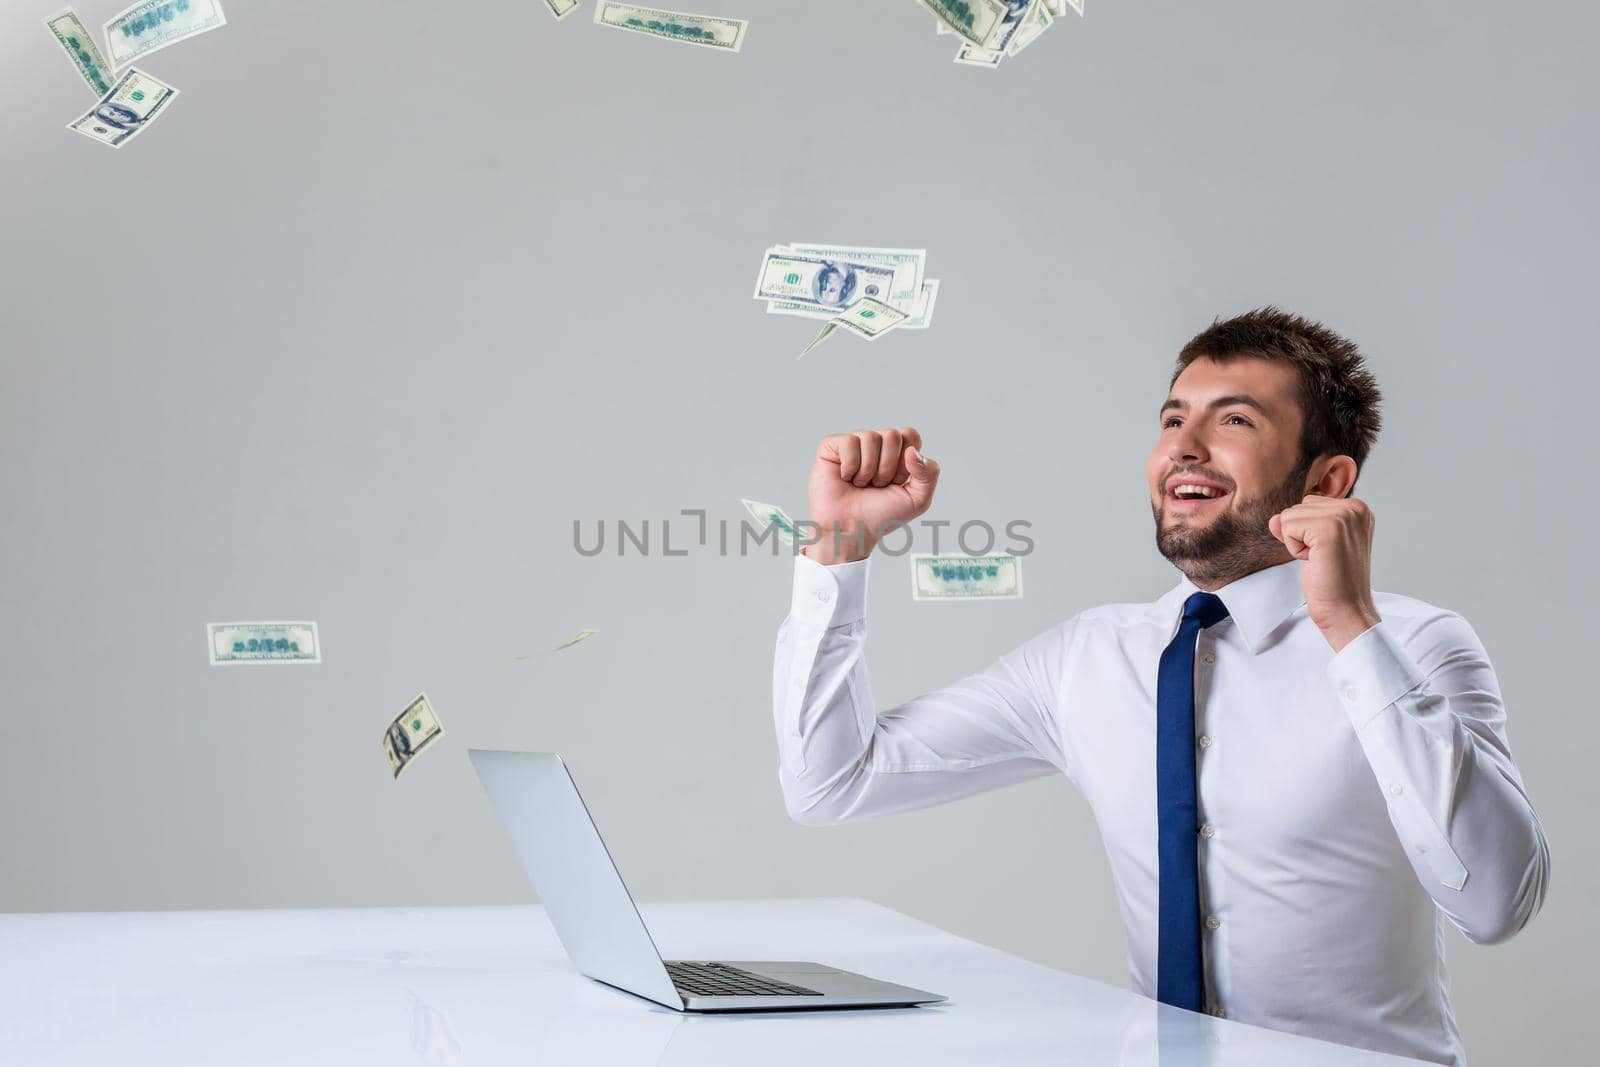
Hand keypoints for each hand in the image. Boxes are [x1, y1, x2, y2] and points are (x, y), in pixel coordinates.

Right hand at [805, 427, 940, 564]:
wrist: (851, 530)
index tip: (896, 482)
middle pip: (892, 436)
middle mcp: (876, 445)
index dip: (906, 462)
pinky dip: (850, 465)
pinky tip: (845, 477)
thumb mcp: (918, 499)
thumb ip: (929, 473)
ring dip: (868, 470)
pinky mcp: (831, 447)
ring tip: (860, 484)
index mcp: (896, 452)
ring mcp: (854, 444)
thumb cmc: (882, 516)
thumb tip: (912, 451)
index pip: (910, 435)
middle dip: (887, 468)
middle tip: (876, 485)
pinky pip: (849, 442)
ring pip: (871, 437)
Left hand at [1268, 494, 1381, 651]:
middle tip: (1324, 558)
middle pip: (1299, 506)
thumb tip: (1274, 518)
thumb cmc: (1334, 582)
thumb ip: (1298, 524)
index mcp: (1357, 508)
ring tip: (1321, 560)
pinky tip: (1315, 561)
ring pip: (1290, 515)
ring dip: (1297, 542)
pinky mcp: (1329, 528)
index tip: (1328, 552)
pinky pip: (1287, 527)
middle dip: (1301, 535)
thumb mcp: (1315, 545)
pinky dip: (1294, 549)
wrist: (1345, 610)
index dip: (1308, 532)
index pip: (1309, 503)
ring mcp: (1344, 516)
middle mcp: (1355, 507)